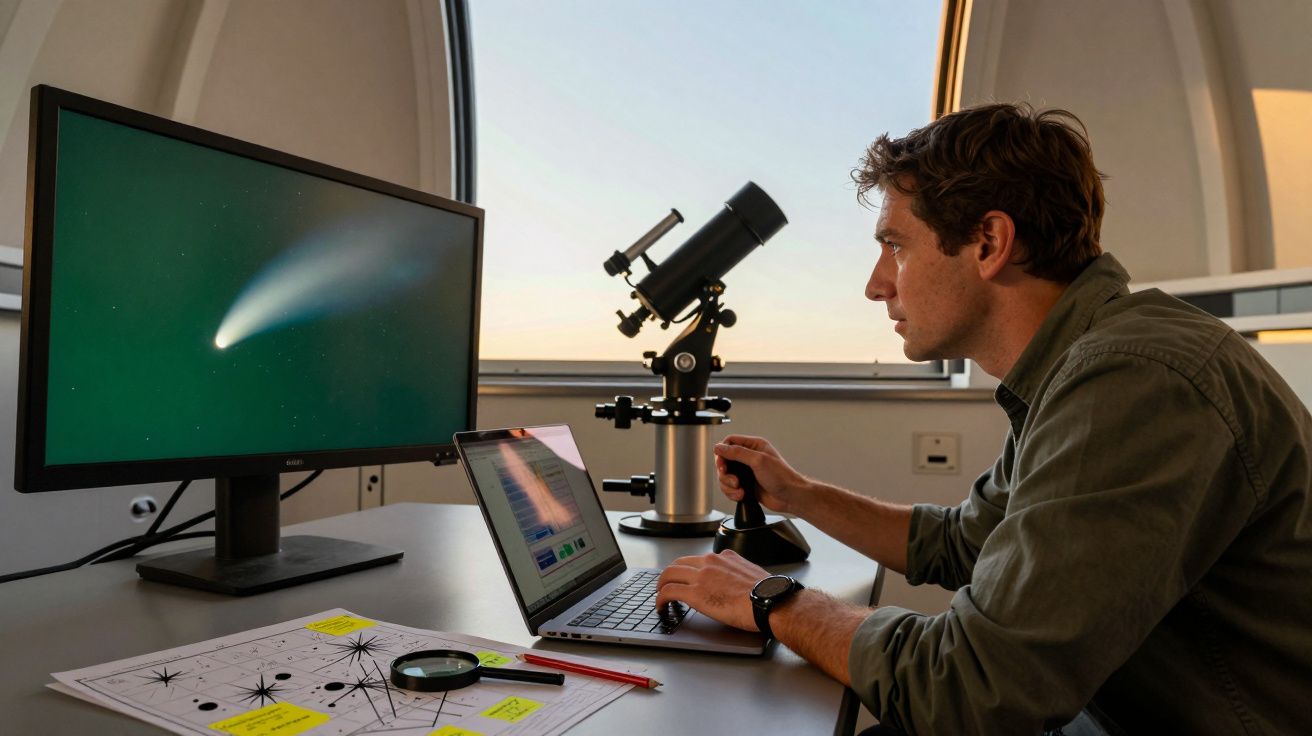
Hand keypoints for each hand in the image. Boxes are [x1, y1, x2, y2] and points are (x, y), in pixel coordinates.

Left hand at [654, 550, 769, 631]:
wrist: (770, 602)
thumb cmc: (767, 594)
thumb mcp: (750, 574)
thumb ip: (736, 574)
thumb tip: (732, 584)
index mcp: (724, 557)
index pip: (698, 559)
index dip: (687, 569)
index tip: (685, 578)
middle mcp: (710, 562)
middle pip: (678, 563)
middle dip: (669, 575)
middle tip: (666, 586)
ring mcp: (701, 576)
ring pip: (669, 574)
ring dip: (661, 585)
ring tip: (660, 596)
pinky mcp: (695, 593)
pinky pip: (668, 592)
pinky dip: (660, 599)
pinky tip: (661, 607)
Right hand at [714, 435, 808, 513]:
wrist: (791, 497)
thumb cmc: (782, 477)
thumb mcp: (758, 461)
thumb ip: (737, 453)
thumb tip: (719, 447)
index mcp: (754, 446)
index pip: (730, 442)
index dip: (722, 452)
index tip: (722, 463)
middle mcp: (749, 458)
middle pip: (724, 461)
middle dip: (725, 473)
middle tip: (733, 479)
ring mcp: (747, 472)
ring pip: (725, 476)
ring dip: (728, 485)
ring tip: (739, 489)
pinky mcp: (746, 485)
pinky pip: (730, 488)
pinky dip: (732, 493)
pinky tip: (741, 494)